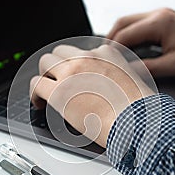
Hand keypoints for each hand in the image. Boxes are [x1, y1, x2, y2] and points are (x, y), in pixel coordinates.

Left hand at [30, 44, 153, 147]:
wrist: (137, 123)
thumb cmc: (138, 110)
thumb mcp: (131, 80)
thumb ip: (115, 73)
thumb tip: (103, 84)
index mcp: (106, 53)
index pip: (81, 51)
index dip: (74, 65)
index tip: (72, 76)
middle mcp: (87, 58)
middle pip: (59, 52)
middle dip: (56, 67)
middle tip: (57, 82)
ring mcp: (71, 73)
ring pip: (45, 63)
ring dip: (45, 76)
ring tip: (47, 91)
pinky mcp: (59, 92)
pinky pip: (37, 84)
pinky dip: (35, 93)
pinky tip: (40, 102)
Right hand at [107, 8, 174, 76]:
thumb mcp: (174, 66)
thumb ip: (147, 68)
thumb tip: (127, 72)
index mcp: (160, 23)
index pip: (125, 35)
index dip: (112, 50)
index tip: (105, 62)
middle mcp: (159, 15)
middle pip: (123, 23)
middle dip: (110, 40)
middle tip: (104, 57)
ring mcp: (161, 16)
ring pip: (129, 22)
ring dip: (119, 37)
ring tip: (114, 55)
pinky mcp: (163, 20)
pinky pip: (139, 25)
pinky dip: (130, 36)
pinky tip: (128, 49)